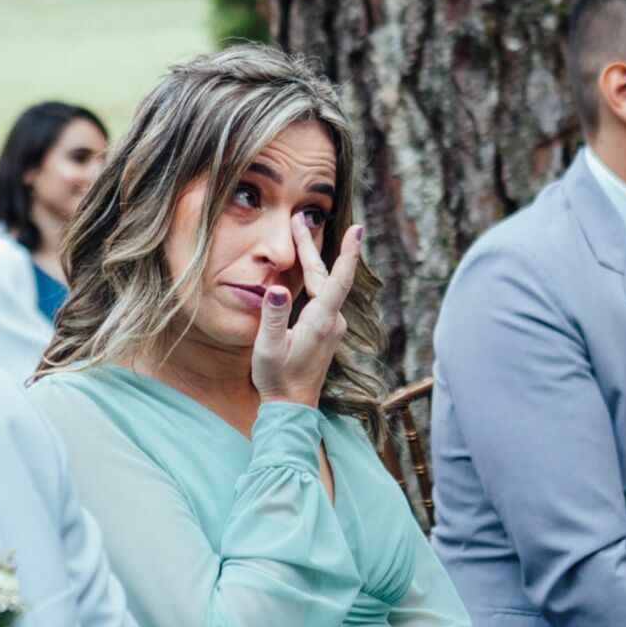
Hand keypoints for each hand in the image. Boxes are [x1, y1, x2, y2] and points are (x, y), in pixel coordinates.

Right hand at [251, 217, 362, 407]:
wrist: (292, 406)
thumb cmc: (278, 379)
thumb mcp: (268, 349)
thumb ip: (273, 317)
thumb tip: (277, 288)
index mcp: (321, 322)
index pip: (338, 280)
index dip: (348, 253)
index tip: (357, 230)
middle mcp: (332, 321)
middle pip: (326, 276)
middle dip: (311, 247)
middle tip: (299, 220)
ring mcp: (332, 326)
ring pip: (324, 285)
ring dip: (312, 260)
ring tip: (299, 234)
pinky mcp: (327, 330)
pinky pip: (323, 296)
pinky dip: (314, 276)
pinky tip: (304, 267)